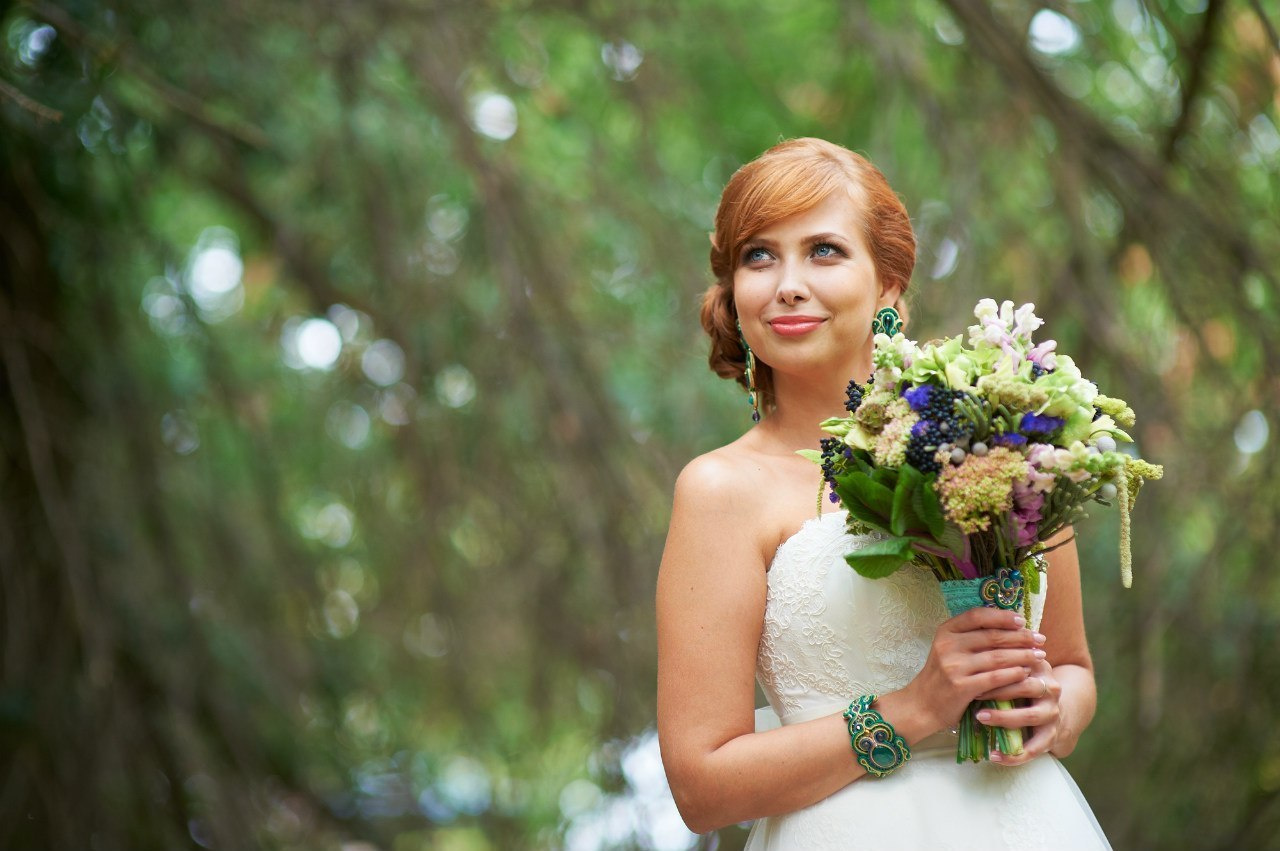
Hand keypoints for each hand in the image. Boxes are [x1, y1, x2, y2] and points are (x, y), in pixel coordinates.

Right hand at [903, 607, 1044, 736]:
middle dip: (1021, 637)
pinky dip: (1013, 674)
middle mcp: (948, 645)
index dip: (1002, 616)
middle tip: (1040, 640)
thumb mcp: (949, 650)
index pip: (977, 616)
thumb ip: (971, 638)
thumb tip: (1009, 626)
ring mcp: (954, 666)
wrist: (922, 705)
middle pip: (992, 636)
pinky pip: (995, 678)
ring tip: (1039, 656)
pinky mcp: (961, 687)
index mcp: (946, 631)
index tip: (1022, 621)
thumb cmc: (942, 676)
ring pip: (997, 657)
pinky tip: (1026, 672)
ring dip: (1023, 656)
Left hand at [974, 658, 1059, 765]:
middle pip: (1027, 687)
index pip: (1021, 664)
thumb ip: (997, 665)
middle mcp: (1050, 688)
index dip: (999, 668)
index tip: (976, 671)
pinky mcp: (1051, 735)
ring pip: (1031, 715)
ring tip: (980, 718)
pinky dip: (1014, 755)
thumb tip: (966, 664)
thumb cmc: (1019, 684)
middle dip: (999, 691)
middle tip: (975, 695)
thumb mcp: (1013, 670)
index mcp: (1039, 667)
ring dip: (1004, 717)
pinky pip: (1034, 748)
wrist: (1047, 707)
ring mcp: (1053, 712)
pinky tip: (994, 756)